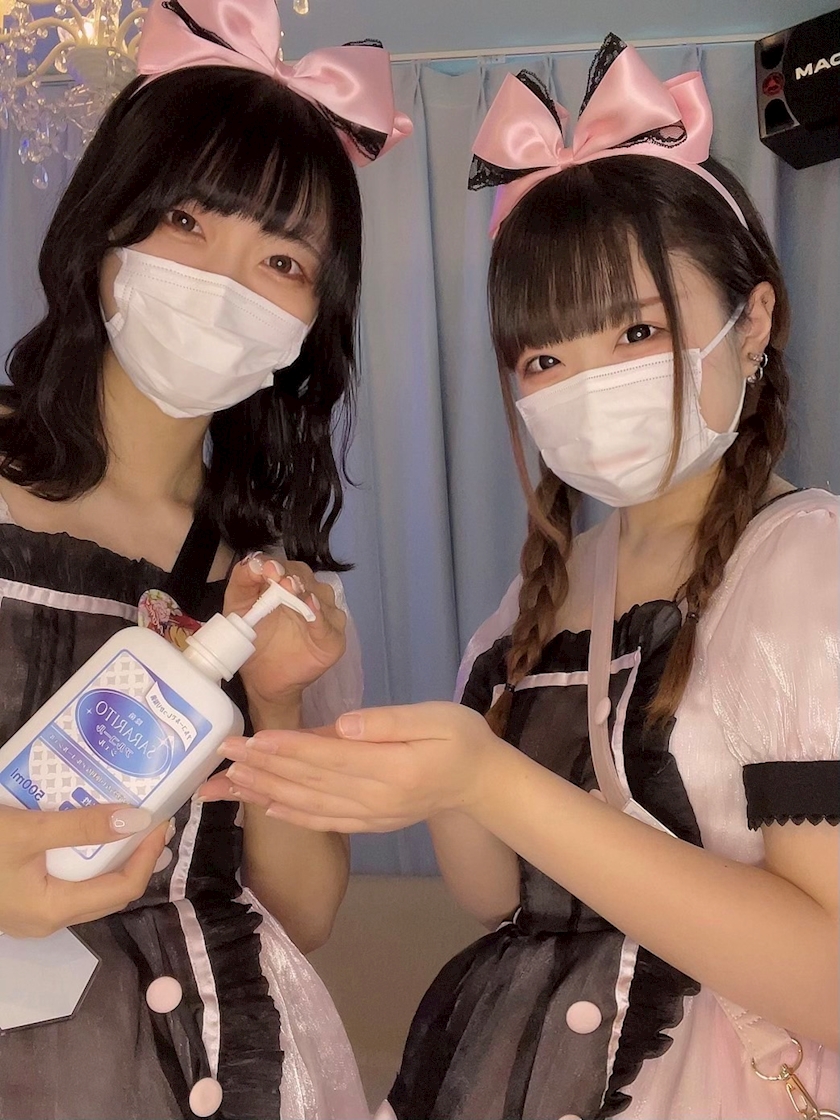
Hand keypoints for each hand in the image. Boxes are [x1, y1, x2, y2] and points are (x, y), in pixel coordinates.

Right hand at [0, 805, 166, 937]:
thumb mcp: (29, 831)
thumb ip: (83, 827)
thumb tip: (137, 820)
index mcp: (54, 910)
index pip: (123, 889)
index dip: (148, 856)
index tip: (160, 822)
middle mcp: (47, 919)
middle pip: (109, 892)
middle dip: (135, 857)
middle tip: (148, 820)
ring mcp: (33, 912)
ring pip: (87, 887)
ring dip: (109, 857)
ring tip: (123, 822)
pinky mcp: (22, 899)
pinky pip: (65, 882)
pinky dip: (83, 858)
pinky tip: (84, 831)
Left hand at [202, 702, 501, 830]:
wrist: (483, 784)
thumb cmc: (461, 738)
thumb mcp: (435, 716)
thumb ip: (389, 722)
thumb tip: (343, 725)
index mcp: (391, 769)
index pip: (327, 757)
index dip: (286, 749)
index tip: (251, 739)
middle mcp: (374, 799)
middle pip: (308, 783)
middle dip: (262, 768)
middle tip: (224, 755)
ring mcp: (370, 817)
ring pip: (308, 805)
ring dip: (265, 792)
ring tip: (229, 781)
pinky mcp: (369, 824)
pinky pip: (323, 822)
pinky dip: (291, 815)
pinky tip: (264, 807)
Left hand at [224, 554, 346, 718]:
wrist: (262, 679)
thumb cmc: (253, 640)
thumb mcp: (238, 607)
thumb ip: (243, 581)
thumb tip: (253, 562)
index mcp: (286, 583)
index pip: (286, 566)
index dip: (277, 565)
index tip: (266, 569)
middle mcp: (309, 593)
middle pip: (305, 576)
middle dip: (292, 576)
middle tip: (279, 579)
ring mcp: (325, 615)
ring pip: (321, 595)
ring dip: (306, 592)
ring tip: (291, 590)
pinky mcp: (333, 639)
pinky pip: (330, 625)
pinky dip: (320, 616)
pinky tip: (310, 607)